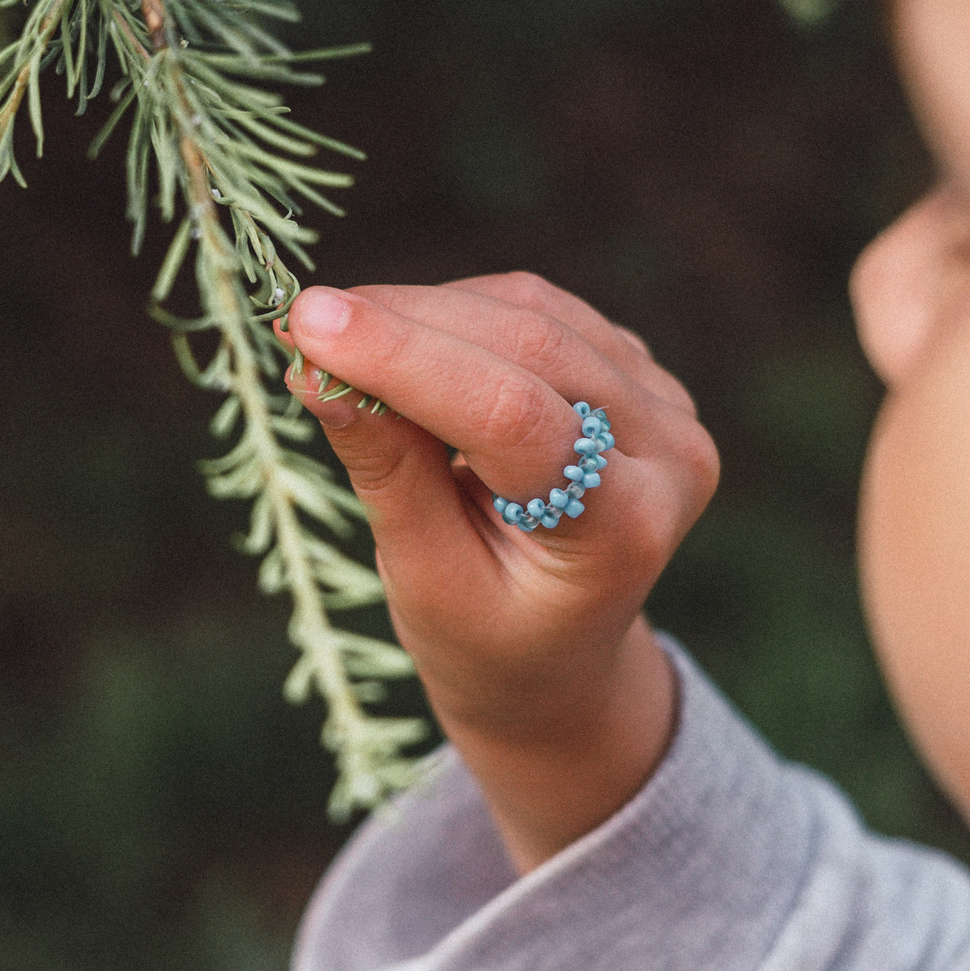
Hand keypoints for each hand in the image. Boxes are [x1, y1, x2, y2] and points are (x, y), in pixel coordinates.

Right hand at [282, 272, 718, 868]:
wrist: (562, 660)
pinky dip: (457, 312)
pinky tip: (400, 338)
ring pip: (531, 312)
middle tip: (300, 323)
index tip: (309, 324)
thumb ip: (387, 470)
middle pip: (529, 346)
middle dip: (403, 323)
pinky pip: (540, 310)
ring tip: (337, 341)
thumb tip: (315, 367)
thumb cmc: (487, 641)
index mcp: (623, 529)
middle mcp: (669, 455)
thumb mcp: (427, 581)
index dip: (407, 360)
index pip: (515, 417)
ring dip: (423, 311)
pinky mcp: (636, 369)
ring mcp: (666, 404)